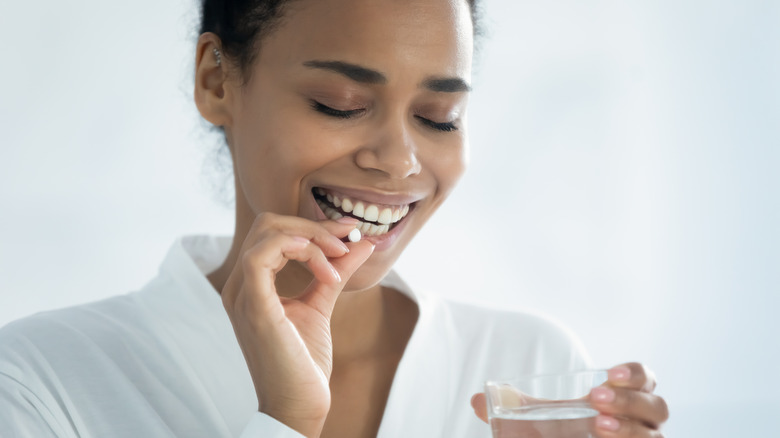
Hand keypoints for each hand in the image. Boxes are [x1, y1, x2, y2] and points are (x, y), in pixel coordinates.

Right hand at [219, 213, 373, 436]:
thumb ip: (336, 271)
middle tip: (348, 239)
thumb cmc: (303, 361)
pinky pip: (259, 257)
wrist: (298, 405)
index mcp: (251, 284)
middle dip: (313, 224)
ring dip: (311, 236)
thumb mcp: (321, 304)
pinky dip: (292, 247)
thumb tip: (362, 243)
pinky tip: (321, 258)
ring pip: (266, 233)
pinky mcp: (253, 308)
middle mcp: (240, 286)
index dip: (313, 224)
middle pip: (268, 224)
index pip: (273, 232)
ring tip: (339, 258)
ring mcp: (242, 296)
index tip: (350, 232)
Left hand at [470, 363, 668, 436]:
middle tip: (595, 400)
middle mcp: (642, 425)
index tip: (606, 375)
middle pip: (658, 407)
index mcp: (623, 400)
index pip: (647, 379)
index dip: (635, 374)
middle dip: (630, 401)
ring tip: (598, 426)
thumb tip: (475, 400)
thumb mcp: (530, 422)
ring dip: (630, 430)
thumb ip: (508, 408)